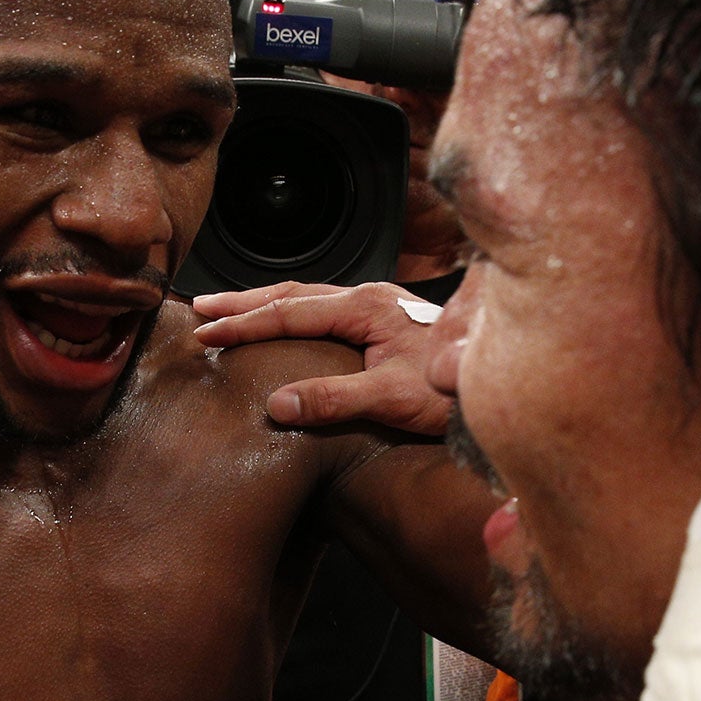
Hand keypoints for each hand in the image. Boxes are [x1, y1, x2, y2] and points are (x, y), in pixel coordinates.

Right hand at [192, 280, 451, 435]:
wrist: (498, 381)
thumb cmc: (453, 390)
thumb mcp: (391, 399)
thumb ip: (333, 400)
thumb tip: (277, 406)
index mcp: (365, 307)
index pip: (289, 311)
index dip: (243, 324)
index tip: (205, 334)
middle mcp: (371, 297)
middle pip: (293, 293)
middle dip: (244, 301)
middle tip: (201, 308)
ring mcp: (381, 305)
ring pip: (310, 297)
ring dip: (268, 303)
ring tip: (231, 309)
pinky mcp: (389, 320)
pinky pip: (328, 308)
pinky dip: (296, 311)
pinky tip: (289, 322)